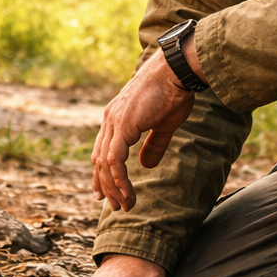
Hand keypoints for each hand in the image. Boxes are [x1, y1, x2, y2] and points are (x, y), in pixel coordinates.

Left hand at [92, 38, 202, 210]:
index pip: (102, 150)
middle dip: (106, 186)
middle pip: (99, 160)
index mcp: (116, 117)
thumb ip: (154, 145)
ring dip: (113, 188)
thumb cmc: (174, 92)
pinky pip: (114, 159)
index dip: (102, 174)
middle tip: (116, 206)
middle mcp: (110, 119)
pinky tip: (126, 193)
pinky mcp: (123, 125)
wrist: (176, 70)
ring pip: (105, 163)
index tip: (105, 193)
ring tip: (125, 205)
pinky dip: (118, 179)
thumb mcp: (164, 124)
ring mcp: (114, 121)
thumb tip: (146, 166)